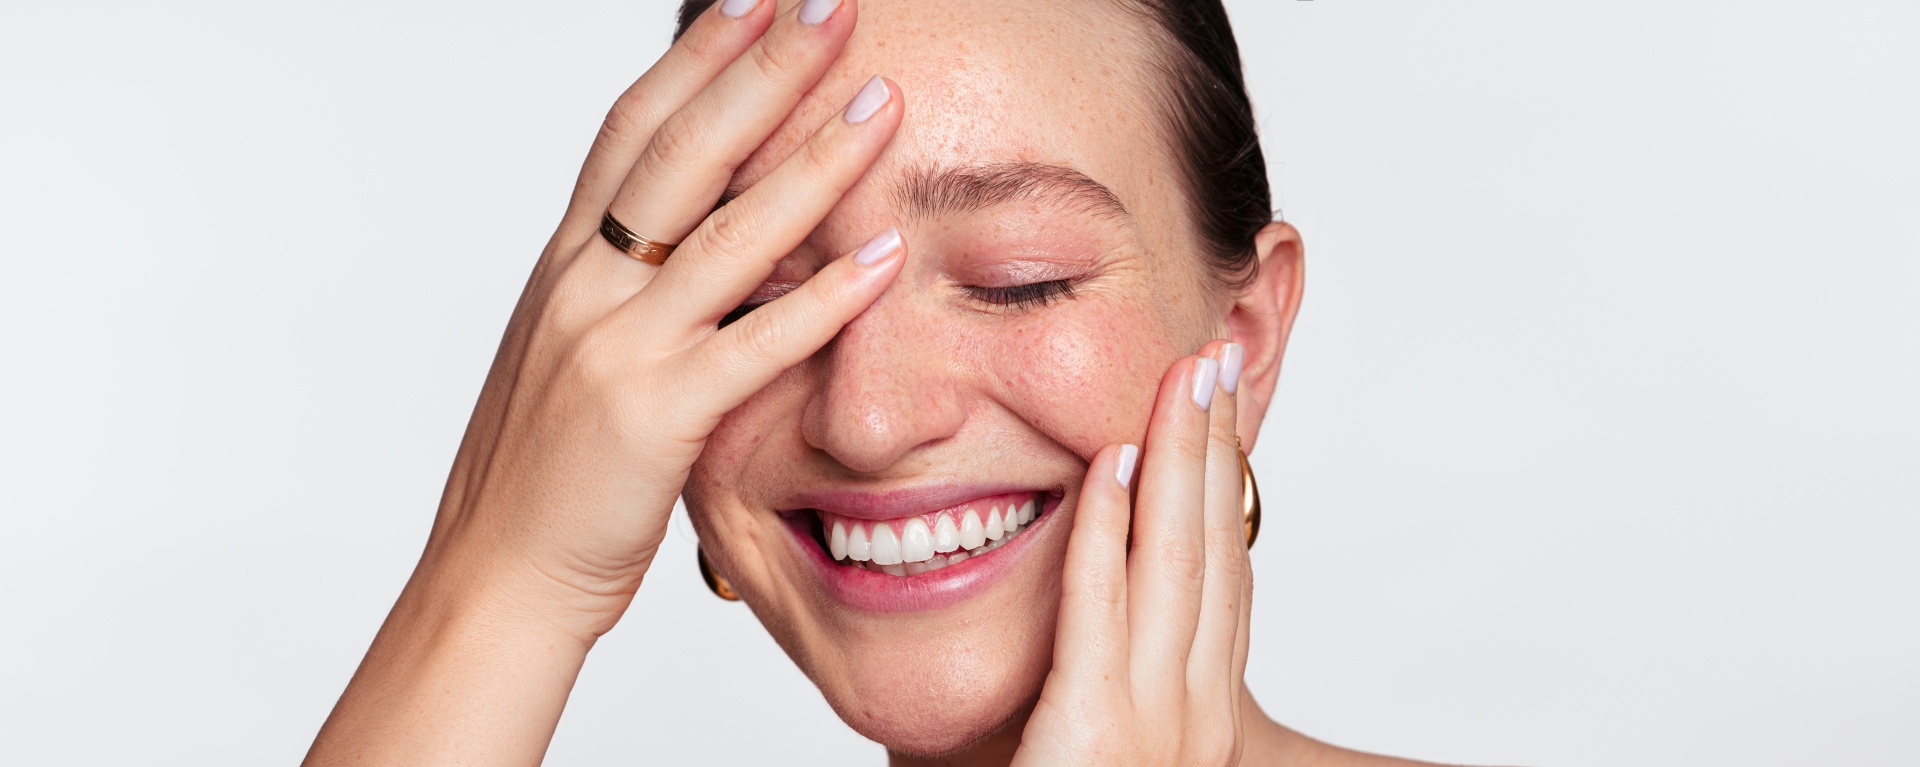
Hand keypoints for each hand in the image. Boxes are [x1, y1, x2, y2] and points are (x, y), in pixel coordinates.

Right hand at [420, 0, 901, 638]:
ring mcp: (614, 348)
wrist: (493, 580)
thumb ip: (627, 293)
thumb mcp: (571, 356)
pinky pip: (755, 346)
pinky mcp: (652, 418)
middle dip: (761, 69)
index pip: (633, 129)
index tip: (751, 0)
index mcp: (565, 265)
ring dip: (813, 160)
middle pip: (681, 150)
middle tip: (830, 5)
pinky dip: (825, 301)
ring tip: (882, 100)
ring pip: (725, 232)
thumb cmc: (541, 478)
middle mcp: (583, 287)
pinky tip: (886, 260)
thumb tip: (693, 241)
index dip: (695, 57)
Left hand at [1014, 341, 1252, 766]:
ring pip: (1175, 562)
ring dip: (1181, 458)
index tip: (1222, 414)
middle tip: (1218, 360)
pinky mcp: (1092, 731)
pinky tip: (1109, 462)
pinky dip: (1108, 528)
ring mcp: (1153, 721)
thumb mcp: (1106, 753)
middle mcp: (1194, 713)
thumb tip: (1097, 632)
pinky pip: (1099, 608)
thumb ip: (1106, 694)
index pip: (1223, 579)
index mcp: (1200, 718)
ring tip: (1186, 376)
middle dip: (1218, 450)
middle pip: (1215, 552)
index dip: (1226, 489)